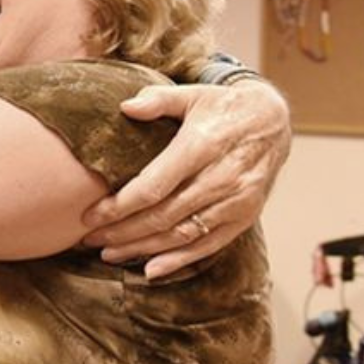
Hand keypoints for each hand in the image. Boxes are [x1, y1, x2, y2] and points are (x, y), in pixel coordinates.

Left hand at [81, 80, 290, 278]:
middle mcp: (221, 178)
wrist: (273, 121)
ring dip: (143, 248)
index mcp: (202, 146)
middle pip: (163, 215)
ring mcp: (236, 200)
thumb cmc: (223, 108)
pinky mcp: (246, 216)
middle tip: (89, 239)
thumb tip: (126, 106)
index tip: (90, 216)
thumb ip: (159, 100)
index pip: (153, 186)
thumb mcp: (192, 95)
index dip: (119, 206)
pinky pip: (209, 244)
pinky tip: (150, 269)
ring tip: (109, 253)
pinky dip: (179, 260)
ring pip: (182, 234)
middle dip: (122, 232)